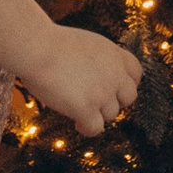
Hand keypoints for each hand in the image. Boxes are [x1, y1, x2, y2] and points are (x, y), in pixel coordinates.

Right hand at [28, 28, 143, 132]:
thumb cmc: (49, 43)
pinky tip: (77, 124)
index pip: (135, 73)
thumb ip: (97, 60)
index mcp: (114, 54)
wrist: (37, 48)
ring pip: (111, 114)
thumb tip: (94, 76)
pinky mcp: (87, 108)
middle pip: (129, 97)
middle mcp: (114, 74)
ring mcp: (103, 93)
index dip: (126, 83)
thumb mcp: (84, 43)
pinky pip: (95, 128)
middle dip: (115, 101)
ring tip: (80, 112)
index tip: (114, 88)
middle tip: (97, 102)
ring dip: (97, 114)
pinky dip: (88, 128)